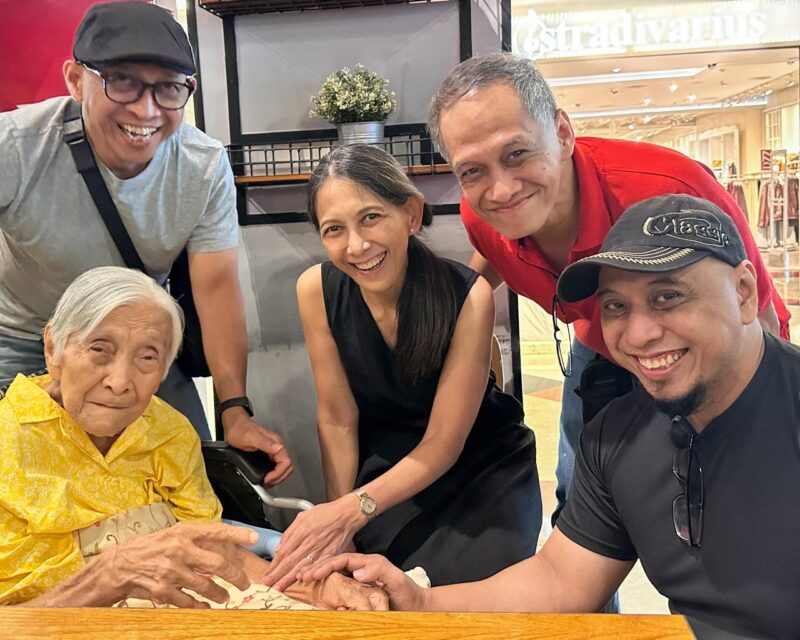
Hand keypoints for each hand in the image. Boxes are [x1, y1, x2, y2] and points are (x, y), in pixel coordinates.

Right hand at [104, 522, 258, 607]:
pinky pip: (188, 601)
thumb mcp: (170, 535)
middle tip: (244, 583)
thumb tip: (220, 544)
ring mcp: (171, 571)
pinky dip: (199, 605)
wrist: (117, 567)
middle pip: (217, 564)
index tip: (253, 539)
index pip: (215, 531)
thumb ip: (194, 540)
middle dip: (236, 576)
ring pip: (206, 585)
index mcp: (182, 533)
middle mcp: (179, 550)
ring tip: (225, 597)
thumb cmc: (146, 549)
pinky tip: (205, 606)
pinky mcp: (163, 590)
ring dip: (219, 594)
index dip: (236, 535)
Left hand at [223, 410, 292, 485]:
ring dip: (277, 477)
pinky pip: (276, 465)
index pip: (286, 462)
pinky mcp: (268, 453)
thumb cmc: (240, 429)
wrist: (234, 424)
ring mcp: (273, 449)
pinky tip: (266, 476)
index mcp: (275, 443)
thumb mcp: (251, 437)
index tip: (267, 479)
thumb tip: (279, 449)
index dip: (278, 473)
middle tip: (268, 483)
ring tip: (267, 482)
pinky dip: (273, 474)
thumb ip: (266, 443)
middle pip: (287, 466)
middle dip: (279, 477)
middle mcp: (276, 446)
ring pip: (283, 467)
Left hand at [261, 494, 363, 590]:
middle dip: (276, 576)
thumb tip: (279, 547)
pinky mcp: (330, 555)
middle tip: (266, 586)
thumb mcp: (303, 516)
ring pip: (301, 567)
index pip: (283, 553)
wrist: (347, 514)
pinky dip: (309, 575)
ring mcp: (319, 550)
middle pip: (289, 563)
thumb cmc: (327, 513)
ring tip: (278, 588)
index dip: (273, 566)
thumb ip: (289, 532)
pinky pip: (317, 567)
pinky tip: (301, 582)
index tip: (265, 575)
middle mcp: (309, 542)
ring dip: (288, 579)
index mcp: (301, 532)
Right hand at [299, 553, 426, 611]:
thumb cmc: (408, 594)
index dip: (327, 564)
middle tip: (300, 574)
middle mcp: (362, 570)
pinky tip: (318, 591)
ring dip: (320, 576)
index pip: (343, 560)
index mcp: (369, 563)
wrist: (418, 607)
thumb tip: (357, 571)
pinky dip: (328, 587)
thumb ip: (379, 571)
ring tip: (303, 579)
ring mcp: (360, 580)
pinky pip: (341, 586)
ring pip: (336, 575)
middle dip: (317, 568)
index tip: (312, 571)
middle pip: (336, 565)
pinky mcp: (360, 591)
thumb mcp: (396, 579)